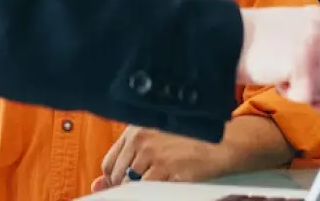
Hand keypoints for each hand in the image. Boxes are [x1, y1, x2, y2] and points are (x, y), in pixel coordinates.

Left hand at [90, 126, 233, 192]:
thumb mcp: (155, 138)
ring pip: (132, 185)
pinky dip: (154, 191)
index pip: (109, 162)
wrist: (221, 141)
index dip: (114, 178)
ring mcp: (154, 155)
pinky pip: (149, 189)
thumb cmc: (190, 138)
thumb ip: (128, 157)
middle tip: (143, 184)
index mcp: (135, 129)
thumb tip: (98, 184)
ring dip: (141, 188)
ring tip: (158, 181)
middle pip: (119, 176)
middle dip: (126, 185)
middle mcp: (142, 140)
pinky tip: (166, 184)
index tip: (121, 183)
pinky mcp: (168, 169)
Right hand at [236, 6, 319, 114]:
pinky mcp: (304, 62)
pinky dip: (290, 93)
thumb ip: (317, 73)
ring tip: (277, 68)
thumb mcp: (289, 53)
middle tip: (285, 69)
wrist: (222, 37)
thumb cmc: (253, 43)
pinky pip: (307, 95)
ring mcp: (315, 44)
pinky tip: (276, 74)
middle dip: (313, 82)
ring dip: (300, 88)